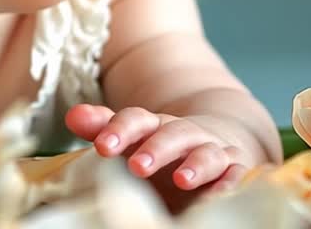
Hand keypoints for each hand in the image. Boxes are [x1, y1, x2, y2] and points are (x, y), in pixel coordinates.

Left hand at [65, 104, 249, 193]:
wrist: (219, 140)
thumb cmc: (163, 145)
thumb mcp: (133, 137)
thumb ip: (104, 128)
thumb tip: (72, 115)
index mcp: (154, 125)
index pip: (136, 120)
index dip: (119, 130)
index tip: (101, 147)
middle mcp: (185, 133)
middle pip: (172, 133)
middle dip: (156, 148)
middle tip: (137, 166)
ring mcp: (213, 149)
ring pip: (206, 153)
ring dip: (194, 165)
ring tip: (181, 180)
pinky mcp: (236, 168)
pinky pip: (237, 173)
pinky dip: (231, 182)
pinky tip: (221, 195)